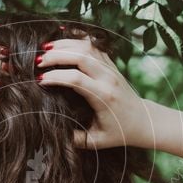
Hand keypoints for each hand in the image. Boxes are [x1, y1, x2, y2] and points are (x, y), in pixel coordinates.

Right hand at [36, 37, 152, 148]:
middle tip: (37, 61)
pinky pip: (92, 46)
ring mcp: (110, 69)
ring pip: (86, 46)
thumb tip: (53, 132)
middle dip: (56, 55)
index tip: (39, 81)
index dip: (55, 77)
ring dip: (64, 45)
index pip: (76, 79)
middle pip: (80, 56)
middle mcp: (108, 78)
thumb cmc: (119, 133)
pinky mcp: (110, 64)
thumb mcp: (97, 142)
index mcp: (103, 96)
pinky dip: (75, 41)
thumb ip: (75, 139)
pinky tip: (61, 42)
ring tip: (45, 49)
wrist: (144, 121)